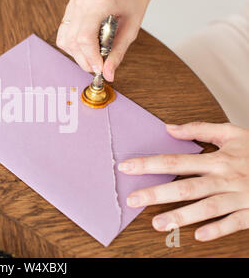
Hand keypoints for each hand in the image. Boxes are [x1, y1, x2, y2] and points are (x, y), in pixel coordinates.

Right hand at [56, 0, 154, 80]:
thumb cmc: (134, 0)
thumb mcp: (131, 29)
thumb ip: (118, 53)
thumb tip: (108, 75)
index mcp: (100, 2)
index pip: (85, 38)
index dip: (90, 58)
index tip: (100, 70)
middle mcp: (82, 0)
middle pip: (73, 41)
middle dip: (84, 60)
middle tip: (98, 67)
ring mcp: (74, 2)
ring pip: (65, 39)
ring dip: (77, 54)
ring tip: (93, 56)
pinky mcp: (70, 6)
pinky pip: (64, 32)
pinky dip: (73, 44)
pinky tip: (87, 46)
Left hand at [118, 122, 248, 240]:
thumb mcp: (233, 133)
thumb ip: (200, 130)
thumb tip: (169, 128)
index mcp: (218, 158)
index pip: (176, 160)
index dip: (149, 164)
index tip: (126, 167)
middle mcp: (226, 178)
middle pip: (187, 186)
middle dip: (157, 193)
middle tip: (132, 200)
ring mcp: (240, 196)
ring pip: (208, 208)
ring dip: (182, 216)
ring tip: (158, 224)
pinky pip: (234, 223)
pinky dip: (217, 230)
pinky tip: (197, 236)